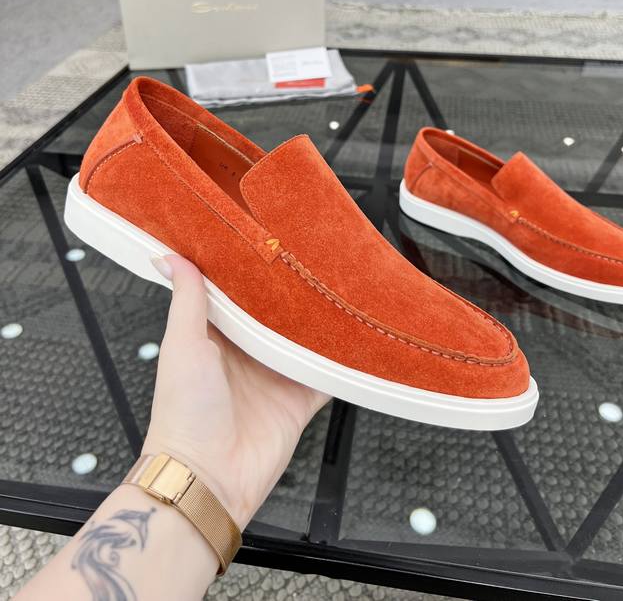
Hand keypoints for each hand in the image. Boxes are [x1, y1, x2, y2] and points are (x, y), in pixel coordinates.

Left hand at [143, 254, 327, 528]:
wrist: (207, 478)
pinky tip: (355, 338)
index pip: (239, 295)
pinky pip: (327, 375)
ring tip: (339, 289)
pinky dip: (341, 361)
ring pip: (305, 340)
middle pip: (277, 316)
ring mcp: (275, 377)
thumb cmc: (183, 414)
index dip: (252, 272)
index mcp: (216, 337)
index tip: (269, 241)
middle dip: (293, 294)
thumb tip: (170, 257)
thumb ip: (186, 300)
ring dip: (320, 322)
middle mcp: (247, 355)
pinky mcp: (299, 401)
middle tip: (314, 259)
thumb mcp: (182, 345)